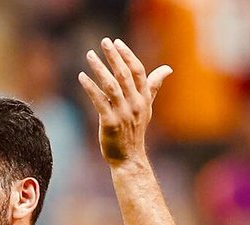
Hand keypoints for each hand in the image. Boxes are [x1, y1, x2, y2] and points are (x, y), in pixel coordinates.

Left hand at [78, 38, 170, 165]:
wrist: (129, 158)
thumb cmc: (135, 131)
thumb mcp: (147, 107)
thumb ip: (153, 86)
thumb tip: (168, 69)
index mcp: (144, 98)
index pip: (138, 71)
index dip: (127, 56)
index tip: (117, 43)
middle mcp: (135, 104)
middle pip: (124, 75)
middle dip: (114, 56)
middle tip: (104, 42)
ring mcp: (123, 114)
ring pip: (111, 86)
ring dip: (99, 69)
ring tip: (89, 56)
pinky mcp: (110, 123)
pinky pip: (99, 102)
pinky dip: (90, 88)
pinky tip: (82, 77)